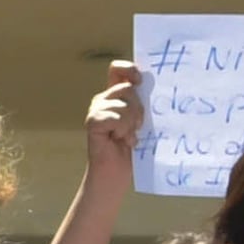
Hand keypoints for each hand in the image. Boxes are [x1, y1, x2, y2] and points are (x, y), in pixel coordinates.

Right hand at [81, 58, 142, 183]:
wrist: (116, 174)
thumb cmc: (132, 149)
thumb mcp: (141, 121)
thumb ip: (143, 102)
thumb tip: (150, 86)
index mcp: (116, 96)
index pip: (117, 69)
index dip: (129, 69)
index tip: (140, 81)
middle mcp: (104, 100)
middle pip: (126, 88)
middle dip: (138, 108)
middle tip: (138, 126)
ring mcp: (96, 110)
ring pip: (123, 104)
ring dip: (131, 123)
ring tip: (128, 137)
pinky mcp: (93, 122)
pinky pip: (115, 117)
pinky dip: (122, 130)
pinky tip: (120, 140)